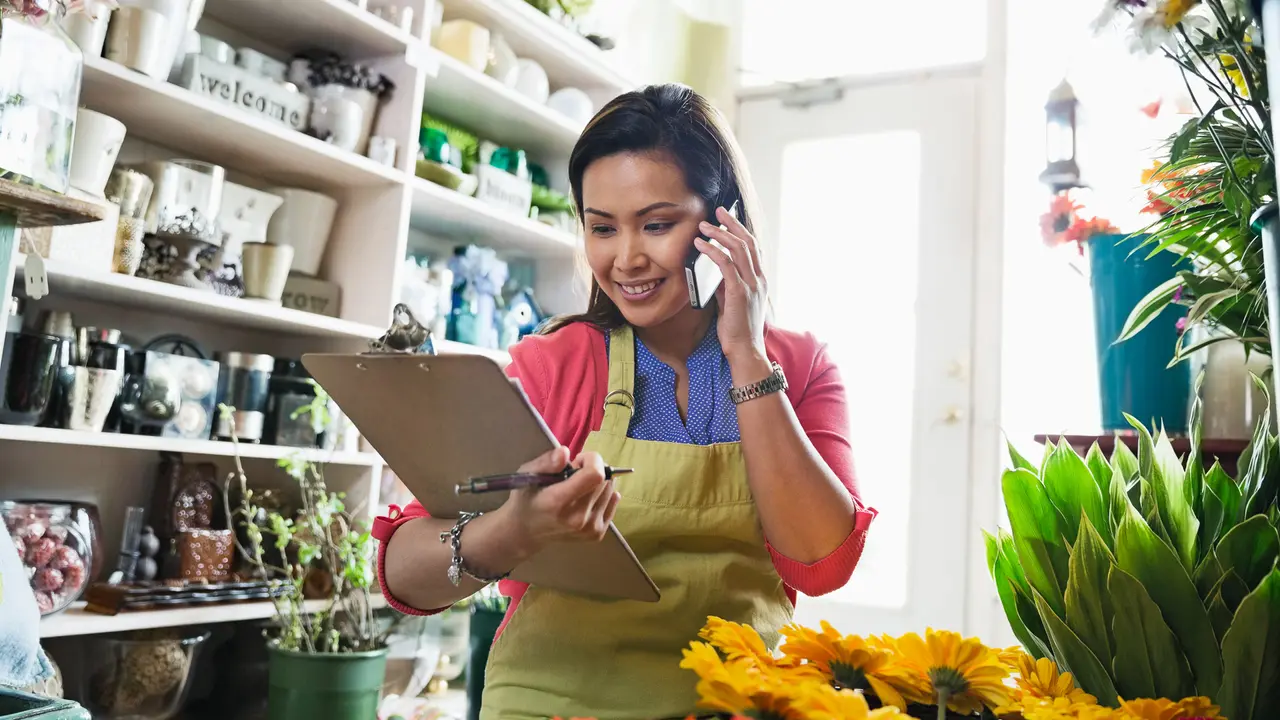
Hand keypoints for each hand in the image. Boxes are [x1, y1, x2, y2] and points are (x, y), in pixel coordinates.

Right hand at [500, 446, 618, 554]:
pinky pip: (613, 502)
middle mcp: (577, 518)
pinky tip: (587, 497)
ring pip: (610, 490)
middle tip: (575, 474)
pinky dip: (604, 494)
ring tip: (578, 487)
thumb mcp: (527, 474)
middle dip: (593, 469)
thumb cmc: (526, 499)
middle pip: (604, 481)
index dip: (591, 460)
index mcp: (558, 502)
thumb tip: (565, 452)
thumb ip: (546, 462)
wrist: (526, 532)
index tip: (578, 461)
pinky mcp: (597, 534)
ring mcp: (589, 528)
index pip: (594, 475)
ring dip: (598, 482)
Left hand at [695, 206, 768, 365]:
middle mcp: (758, 279)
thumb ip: (727, 283)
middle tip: (718, 211)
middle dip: (732, 223)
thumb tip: (715, 268)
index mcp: (759, 280)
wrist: (745, 350)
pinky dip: (712, 251)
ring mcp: (751, 285)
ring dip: (719, 234)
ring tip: (703, 226)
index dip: (741, 230)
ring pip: (737, 249)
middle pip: (747, 242)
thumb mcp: (732, 301)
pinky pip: (725, 264)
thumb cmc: (738, 329)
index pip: (753, 248)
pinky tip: (701, 245)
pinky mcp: (739, 292)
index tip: (727, 218)